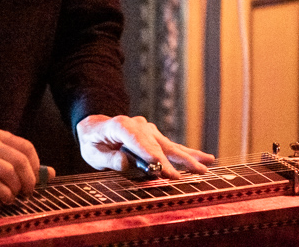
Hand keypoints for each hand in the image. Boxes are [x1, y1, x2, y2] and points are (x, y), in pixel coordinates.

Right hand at [0, 128, 54, 202]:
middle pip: (20, 160)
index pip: (26, 147)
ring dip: (16, 189)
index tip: (34, 183)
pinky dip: (3, 194)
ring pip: (8, 171)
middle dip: (28, 181)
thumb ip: (20, 167)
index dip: (36, 168)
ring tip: (13, 197)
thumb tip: (50, 174)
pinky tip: (3, 199)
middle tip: (27, 194)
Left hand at [76, 114, 213, 178]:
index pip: (136, 139)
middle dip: (174, 161)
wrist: (95, 126)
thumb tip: (126, 163)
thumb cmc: (93, 141)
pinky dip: (189, 153)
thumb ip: (109, 158)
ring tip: (206, 166)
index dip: (150, 154)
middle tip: (191, 174)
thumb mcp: (92, 152)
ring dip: (188, 157)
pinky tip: (206, 158)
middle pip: (157, 143)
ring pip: (169, 144)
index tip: (163, 169)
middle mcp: (138, 125)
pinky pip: (172, 146)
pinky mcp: (155, 136)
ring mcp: (148, 130)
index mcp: (119, 125)